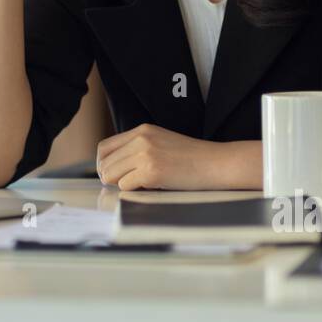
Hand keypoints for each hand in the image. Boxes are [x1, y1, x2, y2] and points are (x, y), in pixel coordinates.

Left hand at [95, 123, 247, 190]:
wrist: (216, 163)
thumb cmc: (192, 158)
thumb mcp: (161, 142)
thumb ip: (138, 148)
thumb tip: (113, 167)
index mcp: (142, 130)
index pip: (105, 147)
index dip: (104, 164)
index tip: (112, 174)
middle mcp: (141, 139)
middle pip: (105, 163)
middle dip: (110, 177)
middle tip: (125, 184)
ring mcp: (145, 154)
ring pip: (111, 175)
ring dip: (121, 184)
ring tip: (140, 184)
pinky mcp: (151, 171)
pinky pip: (125, 186)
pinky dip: (133, 191)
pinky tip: (149, 187)